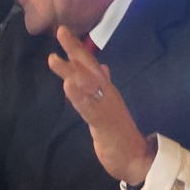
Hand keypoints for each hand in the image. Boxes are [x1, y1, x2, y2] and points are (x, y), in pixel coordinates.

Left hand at [48, 27, 154, 186]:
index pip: (91, 66)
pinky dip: (78, 96)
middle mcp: (107, 94)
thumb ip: (103, 87)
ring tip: (53, 58)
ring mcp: (106, 107)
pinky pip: (89, 108)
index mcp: (107, 91)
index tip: (63, 33)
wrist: (137, 157)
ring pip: (87, 85)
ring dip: (70, 71)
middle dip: (75, 50)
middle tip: (60, 31)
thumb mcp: (108, 107)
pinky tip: (68, 86)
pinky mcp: (104, 123)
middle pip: (90, 68)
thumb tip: (101, 67)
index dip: (78, 50)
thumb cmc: (119, 133)